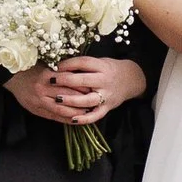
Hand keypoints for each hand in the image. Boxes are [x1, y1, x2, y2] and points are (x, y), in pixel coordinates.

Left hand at [8, 56, 147, 126]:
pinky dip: (83, 118)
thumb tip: (59, 65)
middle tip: (51, 80)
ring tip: (57, 99)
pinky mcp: (107, 107)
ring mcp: (106, 95)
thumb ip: (83, 65)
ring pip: (87, 100)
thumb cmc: (109, 69)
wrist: (131, 79)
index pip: (83, 63)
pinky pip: (95, 115)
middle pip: (83, 80)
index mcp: (102, 66)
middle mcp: (104, 80)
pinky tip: (71, 119)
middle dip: (65, 80)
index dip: (68, 64)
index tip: (55, 66)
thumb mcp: (99, 62)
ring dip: (71, 100)